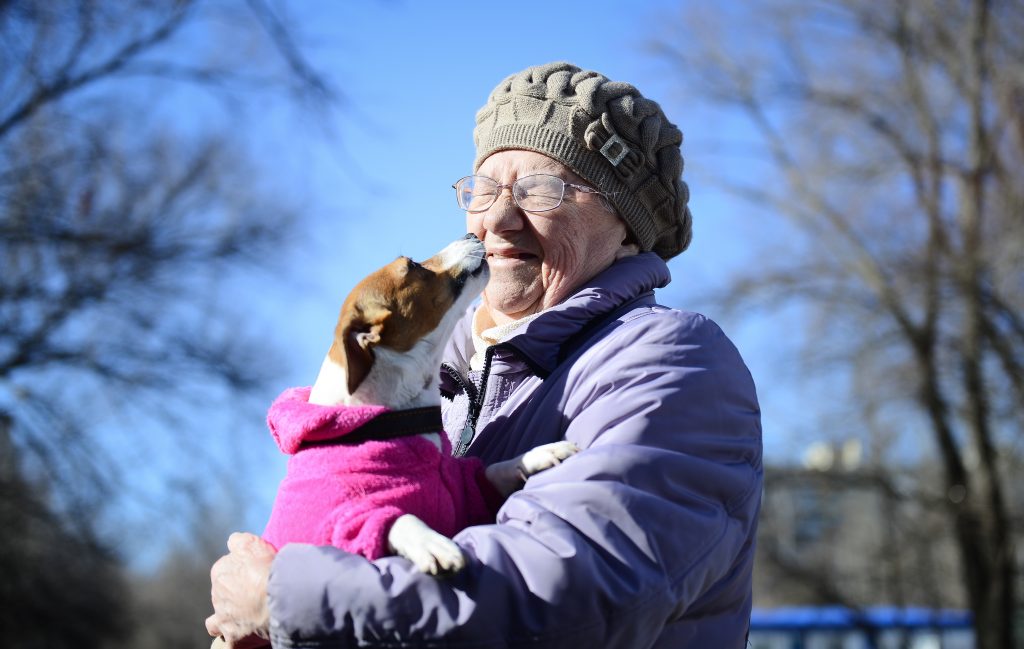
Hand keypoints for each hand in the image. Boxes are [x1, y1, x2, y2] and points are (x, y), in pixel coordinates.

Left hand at [206, 532, 275, 647]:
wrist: (277, 596)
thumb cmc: (267, 569)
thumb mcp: (253, 544)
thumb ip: (238, 541)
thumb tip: (231, 541)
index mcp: (220, 571)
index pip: (226, 570)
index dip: (242, 572)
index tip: (255, 574)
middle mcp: (217, 593)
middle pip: (223, 594)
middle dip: (235, 595)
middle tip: (255, 595)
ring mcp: (223, 616)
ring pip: (217, 620)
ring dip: (226, 619)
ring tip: (242, 619)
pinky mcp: (232, 635)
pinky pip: (228, 642)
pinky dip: (233, 640)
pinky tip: (241, 638)